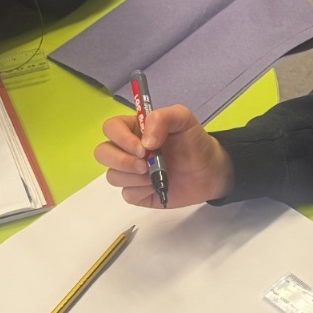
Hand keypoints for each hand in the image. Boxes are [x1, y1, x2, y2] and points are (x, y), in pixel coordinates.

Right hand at [94, 104, 233, 208]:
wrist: (209, 171)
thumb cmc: (194, 143)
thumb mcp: (184, 120)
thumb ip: (163, 118)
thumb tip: (145, 141)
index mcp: (133, 129)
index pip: (110, 128)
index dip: (120, 138)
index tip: (142, 148)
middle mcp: (127, 150)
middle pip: (102, 154)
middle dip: (121, 161)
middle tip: (145, 165)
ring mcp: (130, 173)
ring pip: (113, 176)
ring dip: (135, 177)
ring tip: (157, 175)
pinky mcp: (137, 193)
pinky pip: (127, 194)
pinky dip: (142, 192)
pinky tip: (157, 186)